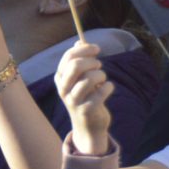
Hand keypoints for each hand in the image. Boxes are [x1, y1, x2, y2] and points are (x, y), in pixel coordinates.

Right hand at [56, 38, 110, 154]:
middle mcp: (63, 89)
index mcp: (60, 79)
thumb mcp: (78, 80)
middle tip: (99, 65)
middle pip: (75, 66)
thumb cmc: (85, 97)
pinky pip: (101, 92)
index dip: (84, 50)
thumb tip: (79, 42)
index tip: (96, 49)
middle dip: (91, 61)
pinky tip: (107, 89)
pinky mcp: (86, 111)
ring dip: (101, 75)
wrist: (88, 127)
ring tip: (102, 79)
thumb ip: (78, 61)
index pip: (68, 57)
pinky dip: (108, 87)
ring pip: (89, 79)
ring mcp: (74, 101)